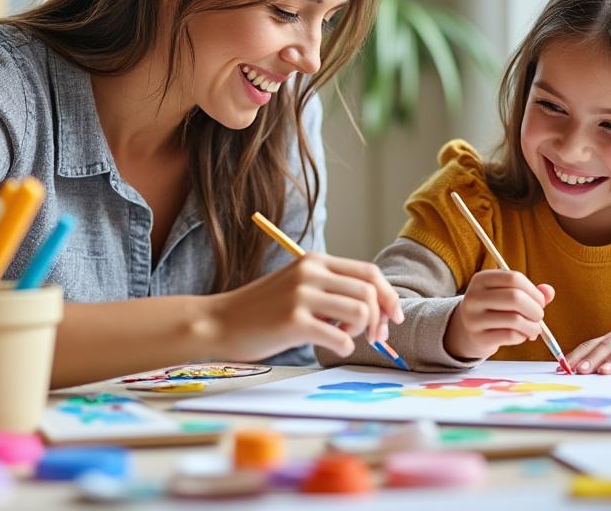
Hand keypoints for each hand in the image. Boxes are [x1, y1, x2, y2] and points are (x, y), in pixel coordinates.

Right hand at [205, 253, 403, 360]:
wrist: (218, 323)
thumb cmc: (261, 312)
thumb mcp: (297, 287)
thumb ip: (330, 290)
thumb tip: (376, 309)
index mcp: (314, 261)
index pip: (369, 272)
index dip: (388, 296)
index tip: (392, 317)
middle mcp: (310, 272)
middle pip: (370, 292)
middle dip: (380, 318)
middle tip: (373, 338)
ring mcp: (301, 296)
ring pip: (361, 312)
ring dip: (360, 332)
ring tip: (340, 337)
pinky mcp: (293, 322)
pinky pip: (341, 339)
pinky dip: (343, 348)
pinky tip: (329, 347)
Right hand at [444, 270, 555, 359]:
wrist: (468, 330)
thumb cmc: (495, 308)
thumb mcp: (508, 294)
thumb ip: (530, 291)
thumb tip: (549, 292)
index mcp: (481, 279)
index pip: (514, 278)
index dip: (534, 291)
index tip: (541, 302)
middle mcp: (474, 296)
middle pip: (515, 297)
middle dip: (535, 309)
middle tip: (539, 316)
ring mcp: (473, 318)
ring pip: (515, 319)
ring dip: (533, 327)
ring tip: (534, 329)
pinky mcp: (478, 337)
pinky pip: (510, 336)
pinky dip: (522, 337)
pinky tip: (522, 336)